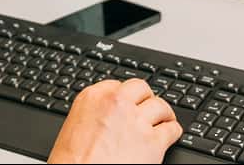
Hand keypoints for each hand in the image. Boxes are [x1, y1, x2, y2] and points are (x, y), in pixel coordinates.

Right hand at [47, 78, 181, 163]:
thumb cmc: (71, 162)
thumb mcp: (74, 128)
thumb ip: (93, 115)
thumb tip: (106, 118)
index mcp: (93, 97)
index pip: (117, 85)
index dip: (126, 96)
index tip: (130, 103)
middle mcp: (116, 103)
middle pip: (141, 88)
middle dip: (145, 99)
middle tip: (148, 108)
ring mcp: (136, 120)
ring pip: (160, 106)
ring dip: (163, 114)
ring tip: (164, 120)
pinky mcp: (152, 142)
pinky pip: (171, 129)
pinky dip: (173, 132)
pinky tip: (170, 136)